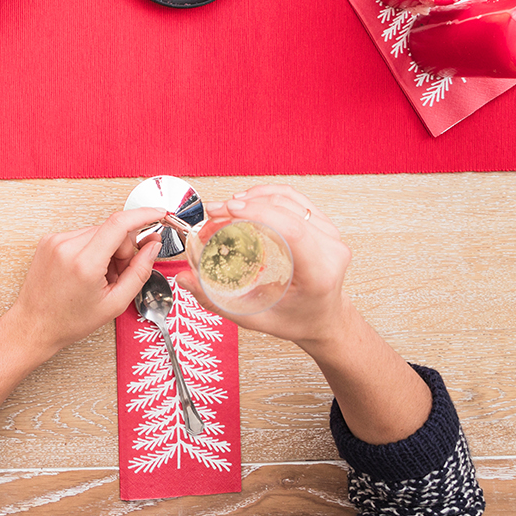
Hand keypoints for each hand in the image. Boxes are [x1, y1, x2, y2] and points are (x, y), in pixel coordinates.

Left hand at [1, 206, 164, 357]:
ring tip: (98, 276)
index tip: (159, 213)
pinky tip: (85, 271)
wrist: (34, 325)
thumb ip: (139, 271)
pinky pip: (83, 235)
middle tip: (117, 274)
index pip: (120, 223)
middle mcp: (67, 246)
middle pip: (112, 229)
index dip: (145, 215)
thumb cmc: (70, 320)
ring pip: (98, 231)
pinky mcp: (49, 239)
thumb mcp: (114, 304)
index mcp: (84, 263)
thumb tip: (153, 246)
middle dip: (124, 248)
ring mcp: (55, 240)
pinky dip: (91, 248)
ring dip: (107, 249)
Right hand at [175, 184, 355, 347]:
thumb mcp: (256, 319)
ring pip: (289, 199)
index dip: (258, 213)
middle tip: (215, 213)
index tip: (228, 211)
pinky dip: (268, 194)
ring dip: (254, 197)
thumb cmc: (297, 321)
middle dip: (246, 205)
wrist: (325, 319)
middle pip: (287, 210)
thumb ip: (217, 301)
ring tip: (226, 207)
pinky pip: (295, 198)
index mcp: (319, 274)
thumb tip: (185, 278)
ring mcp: (331, 234)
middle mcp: (330, 250)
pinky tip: (248, 199)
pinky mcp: (325, 225)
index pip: (292, 231)